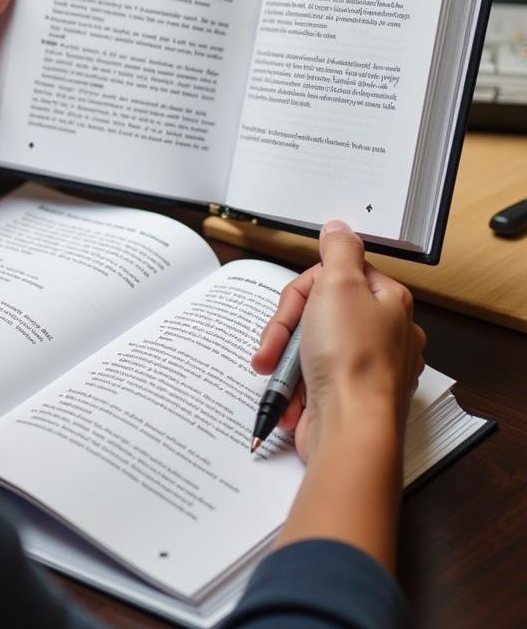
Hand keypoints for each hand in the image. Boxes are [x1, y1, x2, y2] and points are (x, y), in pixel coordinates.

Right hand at [251, 219, 425, 461]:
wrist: (350, 430)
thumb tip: (339, 227)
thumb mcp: (340, 285)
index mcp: (387, 302)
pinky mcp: (345, 394)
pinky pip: (309, 378)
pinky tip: (289, 396)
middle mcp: (380, 333)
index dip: (303, 291)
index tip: (293, 307)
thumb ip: (339, 250)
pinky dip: (292, 386)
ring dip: (283, 359)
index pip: (334, 276)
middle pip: (316, 311)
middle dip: (286, 329)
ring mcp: (363, 367)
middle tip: (272, 347)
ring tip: (270, 373)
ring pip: (308, 345)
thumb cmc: (351, 361)